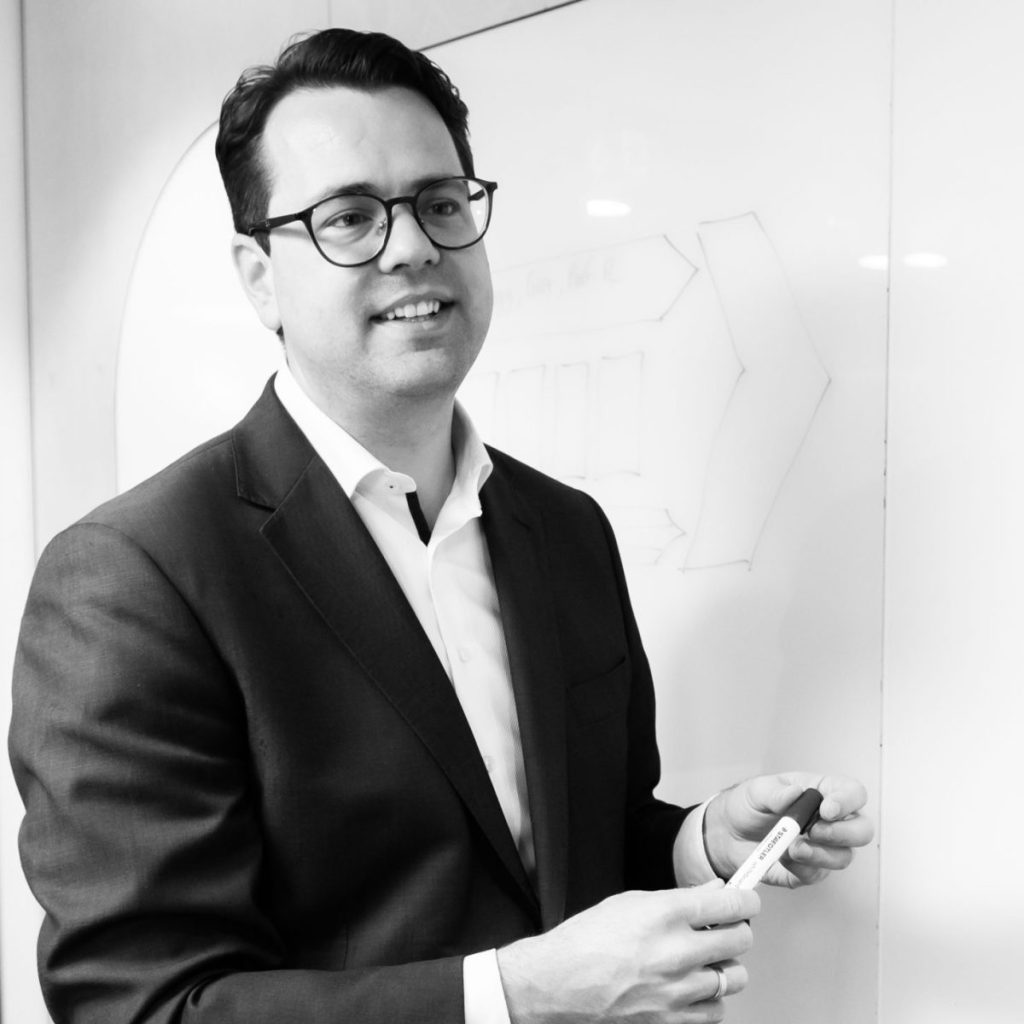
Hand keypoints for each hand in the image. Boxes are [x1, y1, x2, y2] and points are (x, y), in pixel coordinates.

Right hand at [497, 881, 759, 1022]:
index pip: (731, 905)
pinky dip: (709, 999)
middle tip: (725, 928)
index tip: (746, 901)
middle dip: (736, 930)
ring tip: (705, 960)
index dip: (746, 900)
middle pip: (741, 940)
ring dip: (724, 966)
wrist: (557, 985)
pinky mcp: (673, 1023)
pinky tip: (692, 988)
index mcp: (664, 914)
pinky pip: (715, 1011)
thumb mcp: (629, 902)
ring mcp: (677, 992)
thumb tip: (714, 893)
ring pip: (734, 978)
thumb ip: (677, 898)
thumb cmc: (585, 942)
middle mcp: (676, 953)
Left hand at [703, 772, 873, 887]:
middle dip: (843, 833)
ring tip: (792, 848)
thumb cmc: (748, 805)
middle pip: (862, 830)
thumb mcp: (757, 790)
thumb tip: (794, 793)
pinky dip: (801, 868)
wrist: (728, 833)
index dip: (848, 801)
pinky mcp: (809, 870)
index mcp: (822, 792)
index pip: (853, 793)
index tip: (827, 809)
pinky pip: (817, 875)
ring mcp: (822, 848)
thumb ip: (775, 792)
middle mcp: (830, 822)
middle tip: (815, 831)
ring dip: (820, 854)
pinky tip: (784, 858)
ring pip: (844, 857)